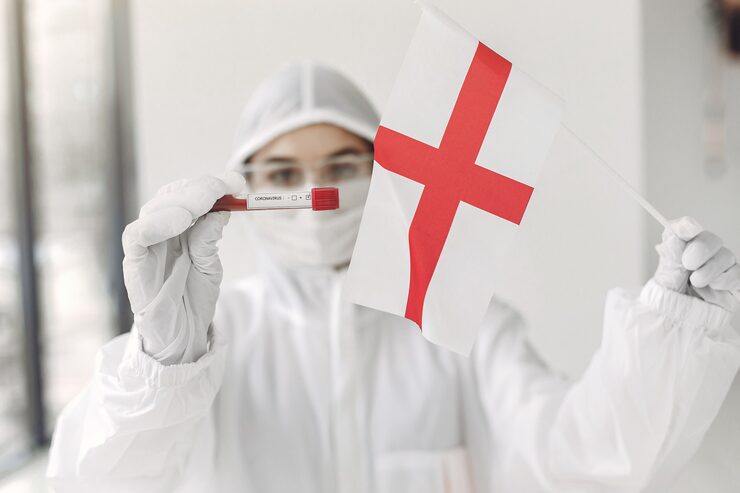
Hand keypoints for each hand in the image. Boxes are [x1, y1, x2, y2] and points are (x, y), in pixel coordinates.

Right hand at [122, 172, 244, 363]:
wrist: (180, 336)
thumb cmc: (192, 299)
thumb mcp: (210, 266)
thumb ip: (209, 239)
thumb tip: (221, 210)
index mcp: (180, 228)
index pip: (191, 194)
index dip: (213, 185)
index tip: (238, 182)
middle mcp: (160, 231)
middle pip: (173, 196)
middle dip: (201, 188)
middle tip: (225, 187)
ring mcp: (145, 244)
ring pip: (156, 209)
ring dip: (184, 201)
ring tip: (206, 201)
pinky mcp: (133, 262)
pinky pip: (137, 235)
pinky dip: (156, 224)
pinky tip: (180, 221)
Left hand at [653, 216, 739, 311]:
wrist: (679, 315)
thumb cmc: (672, 290)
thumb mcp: (667, 265)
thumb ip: (674, 241)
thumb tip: (689, 223)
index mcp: (687, 245)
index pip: (689, 227)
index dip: (688, 228)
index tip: (689, 231)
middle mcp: (708, 253)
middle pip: (713, 240)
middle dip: (700, 251)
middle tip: (688, 265)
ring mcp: (723, 266)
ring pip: (727, 256)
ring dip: (709, 270)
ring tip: (696, 282)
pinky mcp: (735, 281)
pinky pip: (738, 274)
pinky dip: (725, 280)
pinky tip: (713, 286)